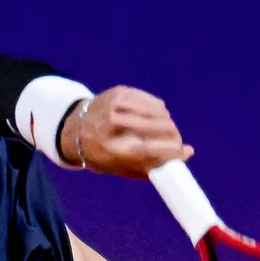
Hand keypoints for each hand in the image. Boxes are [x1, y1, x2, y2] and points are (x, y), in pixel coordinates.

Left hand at [58, 85, 193, 178]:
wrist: (74, 128)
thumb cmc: (102, 154)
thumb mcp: (120, 168)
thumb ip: (152, 166)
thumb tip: (186, 155)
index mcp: (111, 150)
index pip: (149, 149)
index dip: (172, 150)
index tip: (184, 151)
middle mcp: (112, 125)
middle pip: (156, 127)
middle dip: (173, 134)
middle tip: (177, 141)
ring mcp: (116, 105)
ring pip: (157, 111)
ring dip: (167, 122)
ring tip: (167, 130)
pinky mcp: (120, 92)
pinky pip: (150, 100)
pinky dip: (158, 110)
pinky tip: (157, 116)